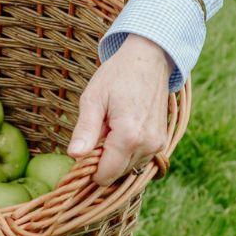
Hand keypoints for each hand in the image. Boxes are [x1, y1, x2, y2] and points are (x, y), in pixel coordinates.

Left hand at [68, 34, 172, 185]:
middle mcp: (148, 145)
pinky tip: (121, 129)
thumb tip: (74, 156)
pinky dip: (126, 151)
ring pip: (128, 168)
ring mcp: (158, 144)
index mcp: (129, 136)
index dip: (88, 169)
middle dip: (101, 160)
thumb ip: (85, 130)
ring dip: (114, 155)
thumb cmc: (116, 76)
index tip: (81, 151)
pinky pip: (139, 158)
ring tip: (110, 126)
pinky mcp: (162, 141)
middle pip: (116, 173)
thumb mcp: (93, 99)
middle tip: (97, 131)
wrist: (147, 60)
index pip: (105, 174)